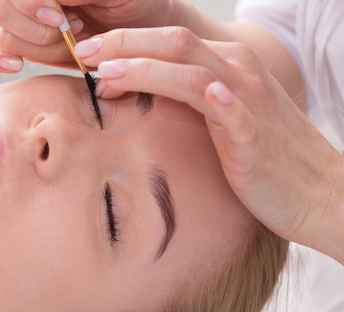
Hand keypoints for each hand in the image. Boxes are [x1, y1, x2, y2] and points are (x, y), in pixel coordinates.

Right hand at [0, 0, 177, 72]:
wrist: (144, 37)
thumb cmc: (136, 4)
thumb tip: (52, 2)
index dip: (32, 6)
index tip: (62, 18)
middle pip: (0, 9)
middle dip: (37, 29)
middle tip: (72, 29)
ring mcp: (24, 20)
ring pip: (2, 36)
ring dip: (39, 47)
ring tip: (72, 44)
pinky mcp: (24, 46)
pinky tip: (16, 66)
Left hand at [75, 27, 343, 262]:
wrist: (314, 187)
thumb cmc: (258, 152)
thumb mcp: (218, 114)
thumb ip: (182, 95)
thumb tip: (129, 88)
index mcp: (225, 64)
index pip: (168, 40)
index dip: (125, 41)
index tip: (86, 52)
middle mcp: (237, 72)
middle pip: (174, 43)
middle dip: (124, 44)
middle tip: (81, 52)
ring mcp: (249, 101)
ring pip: (193, 71)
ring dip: (147, 69)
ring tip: (106, 74)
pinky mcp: (256, 135)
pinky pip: (235, 111)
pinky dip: (217, 99)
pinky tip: (206, 94)